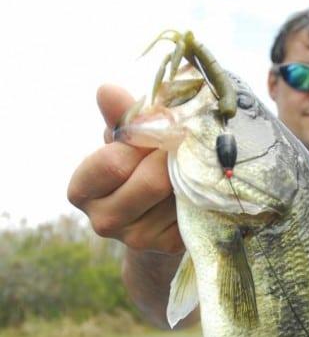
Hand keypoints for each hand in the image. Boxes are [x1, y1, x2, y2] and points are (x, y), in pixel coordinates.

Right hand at [67, 84, 183, 253]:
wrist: (154, 213)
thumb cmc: (134, 166)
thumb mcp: (122, 140)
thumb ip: (119, 118)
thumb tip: (107, 90)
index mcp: (82, 191)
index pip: (113, 162)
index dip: (141, 141)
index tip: (160, 126)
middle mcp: (103, 221)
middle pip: (150, 181)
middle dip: (170, 156)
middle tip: (182, 141)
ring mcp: (136, 239)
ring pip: (175, 194)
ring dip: (186, 173)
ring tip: (183, 164)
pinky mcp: (167, 246)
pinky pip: (192, 209)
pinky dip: (197, 191)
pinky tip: (192, 185)